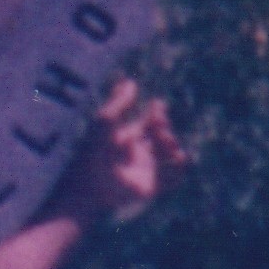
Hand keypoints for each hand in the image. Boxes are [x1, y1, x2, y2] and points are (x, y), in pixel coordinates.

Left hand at [50, 80, 181, 222]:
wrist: (89, 186)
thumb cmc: (92, 151)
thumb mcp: (105, 122)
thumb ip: (118, 102)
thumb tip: (131, 81)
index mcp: (125, 137)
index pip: (148, 121)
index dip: (157, 111)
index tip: (156, 105)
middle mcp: (137, 153)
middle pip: (162, 136)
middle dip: (164, 126)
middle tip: (157, 125)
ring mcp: (145, 169)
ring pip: (171, 154)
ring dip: (173, 145)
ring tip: (164, 142)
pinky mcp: (151, 186)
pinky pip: (174, 177)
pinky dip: (179, 167)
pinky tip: (176, 158)